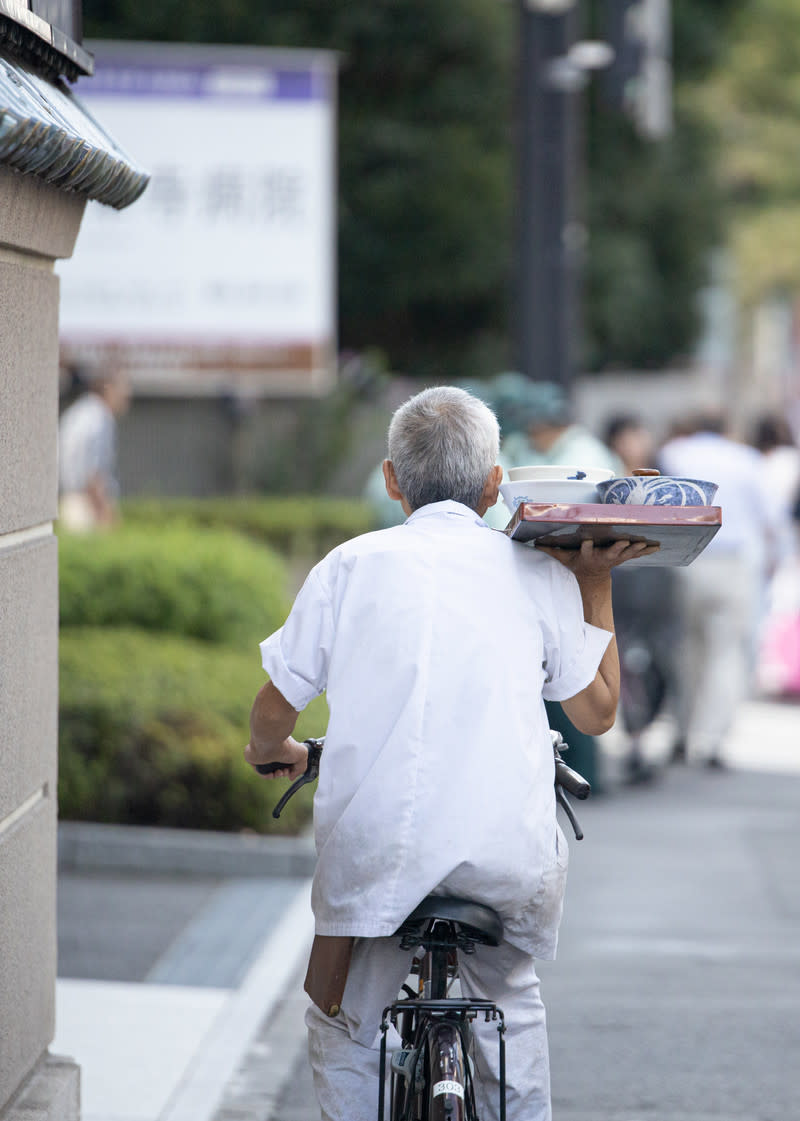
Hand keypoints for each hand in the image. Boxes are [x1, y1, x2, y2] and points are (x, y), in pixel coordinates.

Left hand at [244, 736, 307, 779]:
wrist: (271, 741)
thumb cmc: (286, 745)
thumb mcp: (302, 755)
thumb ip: (300, 768)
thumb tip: (291, 777)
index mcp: (281, 746)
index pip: (284, 760)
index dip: (289, 768)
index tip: (291, 771)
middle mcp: (271, 749)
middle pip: (276, 766)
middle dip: (283, 772)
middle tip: (285, 771)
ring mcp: (261, 753)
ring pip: (267, 769)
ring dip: (275, 775)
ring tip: (279, 772)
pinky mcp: (252, 757)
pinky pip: (258, 769)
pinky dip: (265, 775)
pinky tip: (271, 774)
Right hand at [536, 537, 658, 578]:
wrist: (590, 577)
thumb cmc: (575, 563)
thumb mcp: (562, 559)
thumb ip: (550, 551)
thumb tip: (533, 544)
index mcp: (587, 556)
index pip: (585, 551)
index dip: (586, 547)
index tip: (587, 541)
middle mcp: (602, 558)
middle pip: (611, 552)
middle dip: (618, 547)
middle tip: (624, 541)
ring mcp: (614, 558)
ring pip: (627, 553)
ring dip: (636, 548)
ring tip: (646, 543)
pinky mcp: (622, 557)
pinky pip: (636, 554)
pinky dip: (646, 550)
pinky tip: (657, 546)